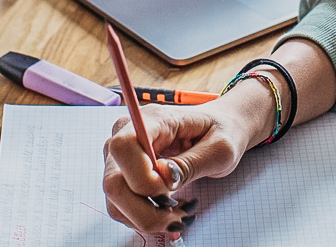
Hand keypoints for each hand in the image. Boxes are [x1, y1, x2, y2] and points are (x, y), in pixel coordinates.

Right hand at [102, 83, 271, 239]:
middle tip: (180, 214)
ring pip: (114, 200)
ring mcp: (121, 156)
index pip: (124, 147)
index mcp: (152, 118)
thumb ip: (191, 164)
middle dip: (146, 209)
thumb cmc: (221, 133)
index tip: (171, 189)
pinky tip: (168, 213)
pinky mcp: (123, 174)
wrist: (219, 131)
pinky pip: (121, 206)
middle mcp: (127, 134)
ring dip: (146, 217)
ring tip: (179, 214)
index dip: (142, 177)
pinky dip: (143, 218)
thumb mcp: (220, 149)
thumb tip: (163, 179)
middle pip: (114, 181)